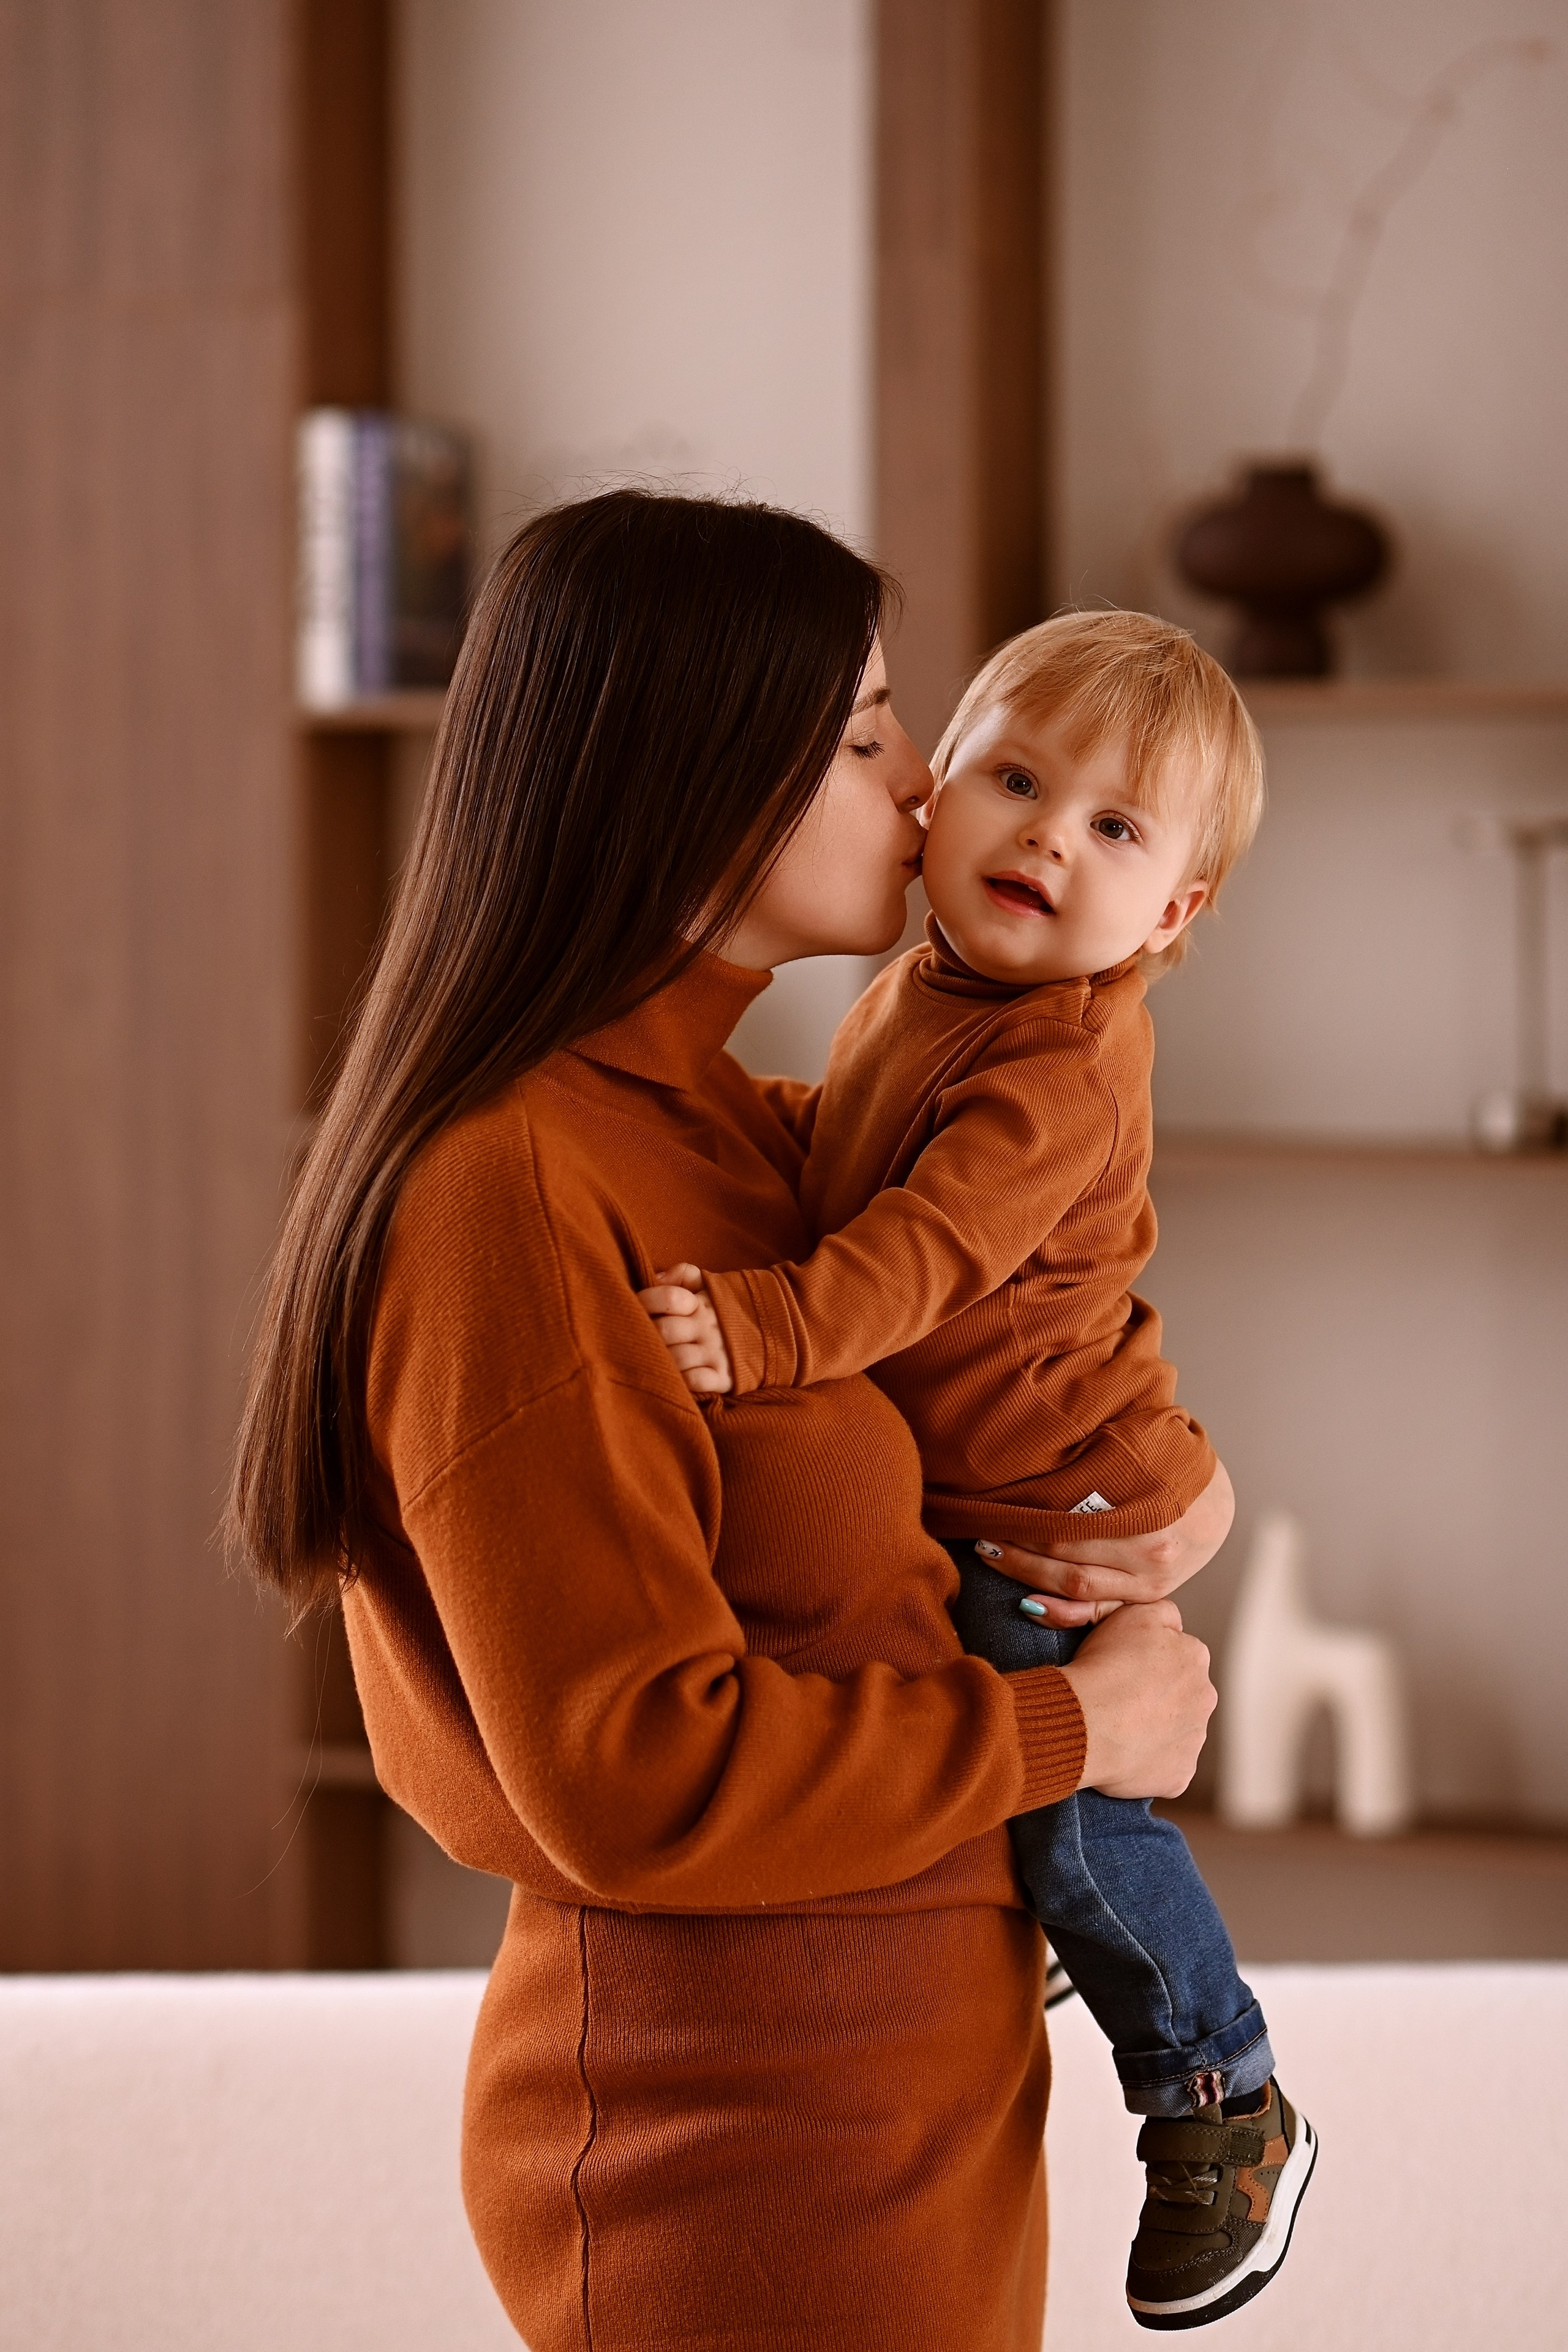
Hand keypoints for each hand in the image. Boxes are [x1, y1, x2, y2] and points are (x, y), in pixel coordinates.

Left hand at [637, 1264, 733, 1395]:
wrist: (774, 1330)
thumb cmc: (727, 1309)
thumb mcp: (710, 1285)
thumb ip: (683, 1274)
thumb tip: (655, 1278)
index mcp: (701, 1303)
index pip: (669, 1297)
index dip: (646, 1301)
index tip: (634, 1308)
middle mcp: (707, 1327)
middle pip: (665, 1331)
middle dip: (649, 1336)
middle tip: (639, 1340)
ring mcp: (717, 1353)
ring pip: (677, 1359)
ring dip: (662, 1360)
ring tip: (655, 1359)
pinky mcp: (725, 1377)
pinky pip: (696, 1381)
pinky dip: (682, 1381)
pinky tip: (676, 1377)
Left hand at [974, 1460, 1234, 1626]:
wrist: (1217, 1502)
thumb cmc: (1170, 1467)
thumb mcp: (1142, 1452)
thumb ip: (1101, 1460)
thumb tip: (1046, 1440)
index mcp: (1147, 1508)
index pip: (1068, 1519)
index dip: (1024, 1517)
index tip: (991, 1507)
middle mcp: (1150, 1550)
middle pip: (1066, 1553)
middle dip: (1016, 1544)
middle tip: (979, 1533)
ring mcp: (1151, 1580)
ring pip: (1074, 1585)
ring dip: (1026, 1573)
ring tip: (990, 1556)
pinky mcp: (1149, 1599)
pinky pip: (1096, 1612)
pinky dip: (1058, 1612)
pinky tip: (1027, 1603)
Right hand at [1058, 1600, 1215, 1798]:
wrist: (1086, 1723)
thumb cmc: (1103, 1666)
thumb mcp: (1130, 1611)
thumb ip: (1161, 1611)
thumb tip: (1173, 1622)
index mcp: (1195, 1656)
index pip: (1176, 1653)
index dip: (1146, 1659)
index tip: (1122, 1666)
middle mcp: (1205, 1697)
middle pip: (1180, 1693)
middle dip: (1156, 1695)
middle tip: (1118, 1697)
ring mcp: (1194, 1739)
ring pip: (1173, 1729)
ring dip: (1152, 1728)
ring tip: (1116, 1726)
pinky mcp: (1181, 1773)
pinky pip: (1165, 1765)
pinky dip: (1147, 1761)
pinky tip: (1121, 1752)